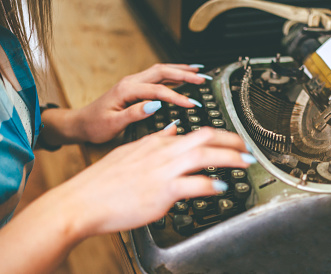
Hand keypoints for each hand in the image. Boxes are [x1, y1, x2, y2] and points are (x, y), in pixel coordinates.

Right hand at [58, 127, 252, 236]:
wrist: (82, 201)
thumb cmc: (102, 182)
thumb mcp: (130, 152)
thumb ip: (155, 140)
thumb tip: (173, 130)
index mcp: (156, 144)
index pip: (195, 132)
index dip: (219, 135)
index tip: (232, 141)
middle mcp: (162, 153)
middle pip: (206, 139)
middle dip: (232, 142)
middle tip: (248, 149)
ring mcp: (163, 171)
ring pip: (205, 157)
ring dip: (230, 158)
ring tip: (245, 163)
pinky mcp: (162, 192)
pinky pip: (194, 185)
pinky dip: (211, 185)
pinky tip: (221, 187)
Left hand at [74, 64, 207, 142]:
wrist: (81, 123)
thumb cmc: (95, 126)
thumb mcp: (113, 124)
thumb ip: (134, 114)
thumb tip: (154, 105)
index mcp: (126, 90)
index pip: (158, 90)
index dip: (177, 97)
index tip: (191, 104)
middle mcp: (130, 82)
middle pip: (162, 71)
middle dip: (184, 74)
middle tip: (202, 78)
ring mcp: (132, 82)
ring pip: (160, 70)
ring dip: (180, 70)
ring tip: (198, 72)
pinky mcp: (134, 86)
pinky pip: (156, 76)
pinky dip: (172, 74)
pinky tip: (181, 76)